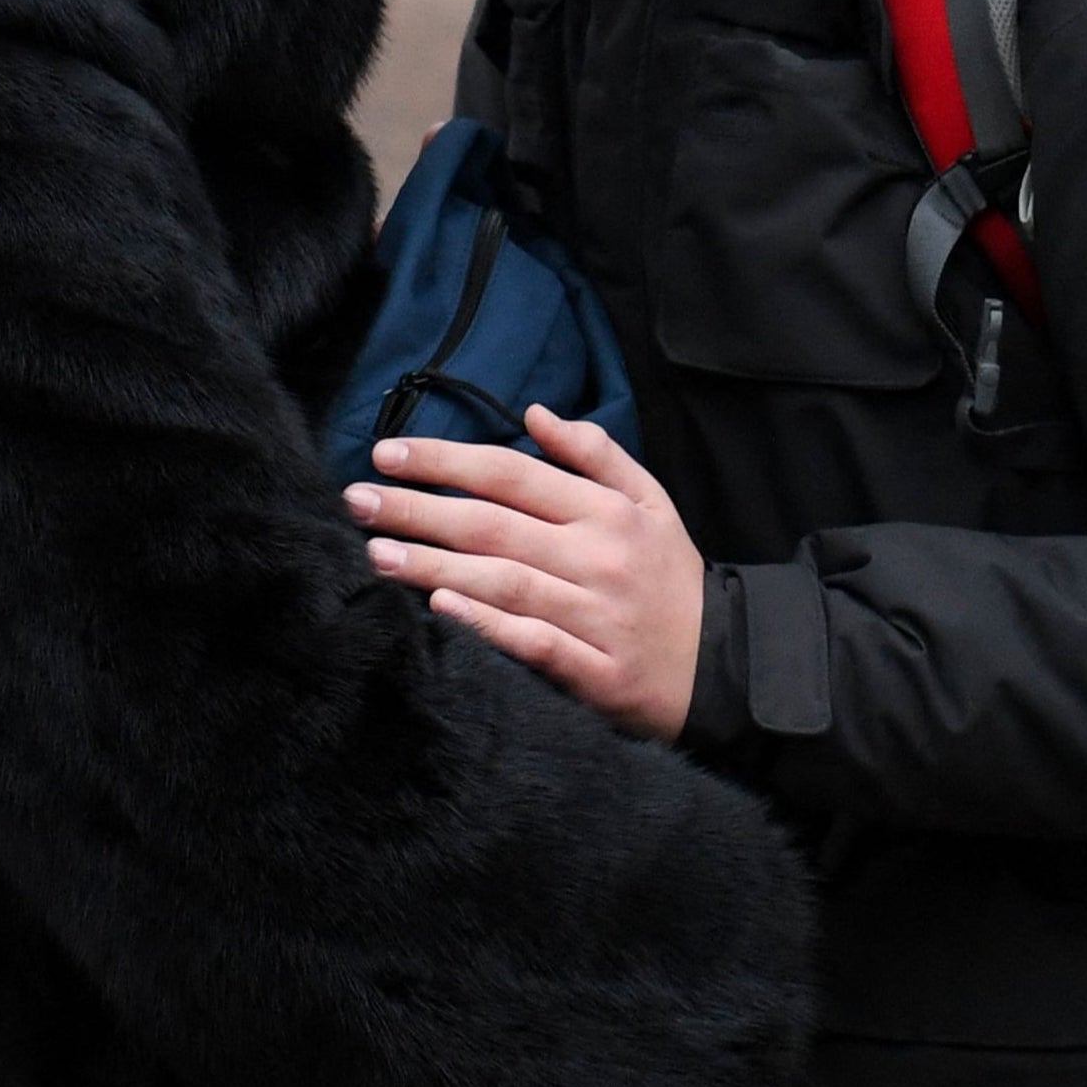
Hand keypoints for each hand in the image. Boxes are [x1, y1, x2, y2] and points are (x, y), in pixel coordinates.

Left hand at [346, 405, 706, 739]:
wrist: (728, 666)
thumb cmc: (671, 579)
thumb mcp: (650, 503)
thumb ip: (595, 454)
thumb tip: (535, 413)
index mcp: (606, 513)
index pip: (512, 475)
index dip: (448, 460)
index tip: (388, 454)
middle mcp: (598, 559)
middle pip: (494, 526)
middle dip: (420, 510)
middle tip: (358, 501)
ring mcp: (595, 617)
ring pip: (505, 582)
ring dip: (435, 565)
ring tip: (377, 553)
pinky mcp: (597, 673)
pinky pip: (535, 644)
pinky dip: (489, 625)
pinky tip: (441, 608)